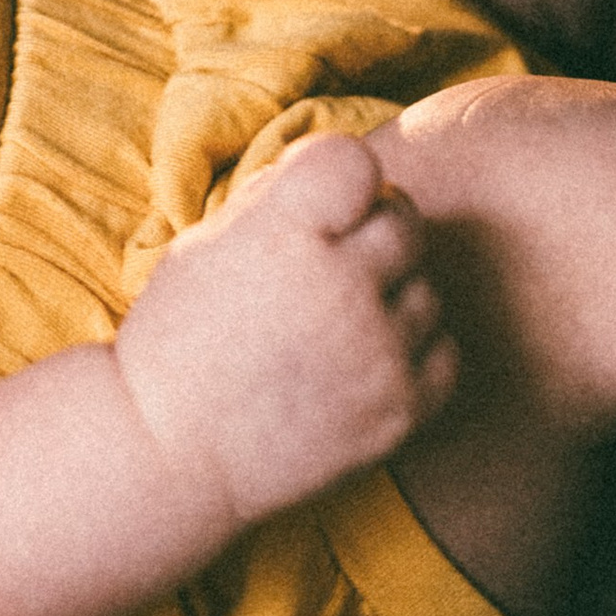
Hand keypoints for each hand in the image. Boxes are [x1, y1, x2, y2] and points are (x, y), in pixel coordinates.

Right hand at [112, 129, 455, 536]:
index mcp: (284, 232)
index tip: (320, 205)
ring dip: (395, 295)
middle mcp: (341, 285)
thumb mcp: (210, 242)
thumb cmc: (180, 339)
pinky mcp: (399, 412)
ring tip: (340, 321)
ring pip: (429, 289)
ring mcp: (377, 352)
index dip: (341, 177)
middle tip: (335, 262)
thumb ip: (283, 201)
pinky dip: (415, 351)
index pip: (357, 161)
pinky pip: (445, 353)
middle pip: (406, 222)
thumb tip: (349, 177)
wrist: (169, 454)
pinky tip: (366, 358)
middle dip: (374, 231)